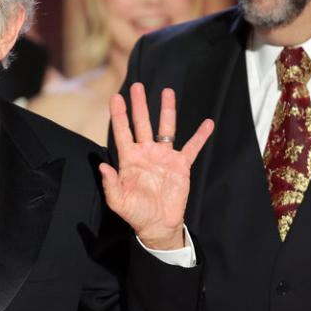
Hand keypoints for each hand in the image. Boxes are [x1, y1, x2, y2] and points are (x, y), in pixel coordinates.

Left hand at [100, 83, 213, 249]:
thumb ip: (110, 184)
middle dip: (139, 105)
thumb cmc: (136, 213)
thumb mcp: (118, 201)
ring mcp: (164, 157)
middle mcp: (146, 153)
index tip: (116, 97)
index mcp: (129, 159)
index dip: (119, 115)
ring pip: (166, 129)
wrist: (158, 225)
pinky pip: (192, 147)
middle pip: (142, 123)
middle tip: (137, 86)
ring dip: (167, 110)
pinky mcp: (181, 165)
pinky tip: (208, 123)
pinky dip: (200, 136)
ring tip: (168, 91)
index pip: (122, 132)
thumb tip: (102, 167)